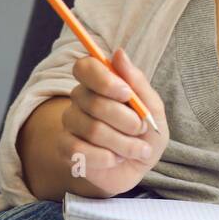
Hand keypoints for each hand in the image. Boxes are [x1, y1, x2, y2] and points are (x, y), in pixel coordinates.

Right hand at [60, 47, 168, 195]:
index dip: (104, 80)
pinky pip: (79, 150)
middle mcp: (80, 99)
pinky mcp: (65, 148)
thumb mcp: (152, 107)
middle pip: (93, 102)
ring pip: (92, 129)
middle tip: (142, 128)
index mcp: (99, 82)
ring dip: (123, 143)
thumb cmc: (145, 133)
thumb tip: (119, 53)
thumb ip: (136, 81)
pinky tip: (116, 159)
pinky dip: (106, 158)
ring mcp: (71, 123)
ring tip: (136, 149)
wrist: (138, 166)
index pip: (85, 67)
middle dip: (126, 120)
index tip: (127, 94)